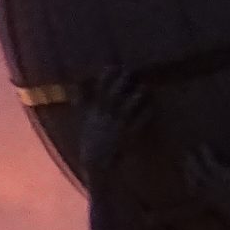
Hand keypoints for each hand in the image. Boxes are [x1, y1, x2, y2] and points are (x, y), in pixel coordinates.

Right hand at [78, 69, 148, 183]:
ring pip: (126, 110)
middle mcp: (104, 119)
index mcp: (94, 114)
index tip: (112, 67)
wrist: (96, 163)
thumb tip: (76, 86)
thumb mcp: (85, 120)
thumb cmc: (91, 140)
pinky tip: (153, 108)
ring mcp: (116, 128)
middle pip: (112, 97)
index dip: (105, 79)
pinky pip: (137, 125)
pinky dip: (145, 116)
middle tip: (130, 72)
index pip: (97, 93)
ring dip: (136, 98)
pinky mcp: (127, 138)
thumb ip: (82, 103)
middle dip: (120, 84)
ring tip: (145, 87)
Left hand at [186, 146, 229, 222]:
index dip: (206, 152)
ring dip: (188, 173)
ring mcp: (209, 194)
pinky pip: (197, 194)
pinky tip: (190, 185)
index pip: (210, 161)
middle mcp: (212, 184)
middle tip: (187, 152)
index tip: (202, 144)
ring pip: (194, 182)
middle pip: (197, 171)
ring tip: (185, 165)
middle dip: (191, 161)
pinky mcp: (210, 202)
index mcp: (221, 176)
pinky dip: (191, 188)